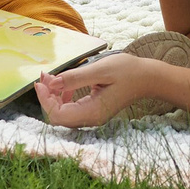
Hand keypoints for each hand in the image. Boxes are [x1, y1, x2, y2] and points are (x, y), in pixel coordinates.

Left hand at [30, 55, 155, 128]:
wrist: (147, 78)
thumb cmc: (127, 71)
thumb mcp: (100, 69)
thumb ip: (76, 78)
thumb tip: (52, 84)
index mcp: (92, 112)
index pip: (58, 115)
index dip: (45, 100)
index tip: (41, 82)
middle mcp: (91, 119)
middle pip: (58, 117)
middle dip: (47, 97)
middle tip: (45, 76)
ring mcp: (92, 116)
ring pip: (63, 113)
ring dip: (53, 96)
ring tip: (52, 77)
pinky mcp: (93, 111)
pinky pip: (71, 108)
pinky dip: (63, 96)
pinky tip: (65, 84)